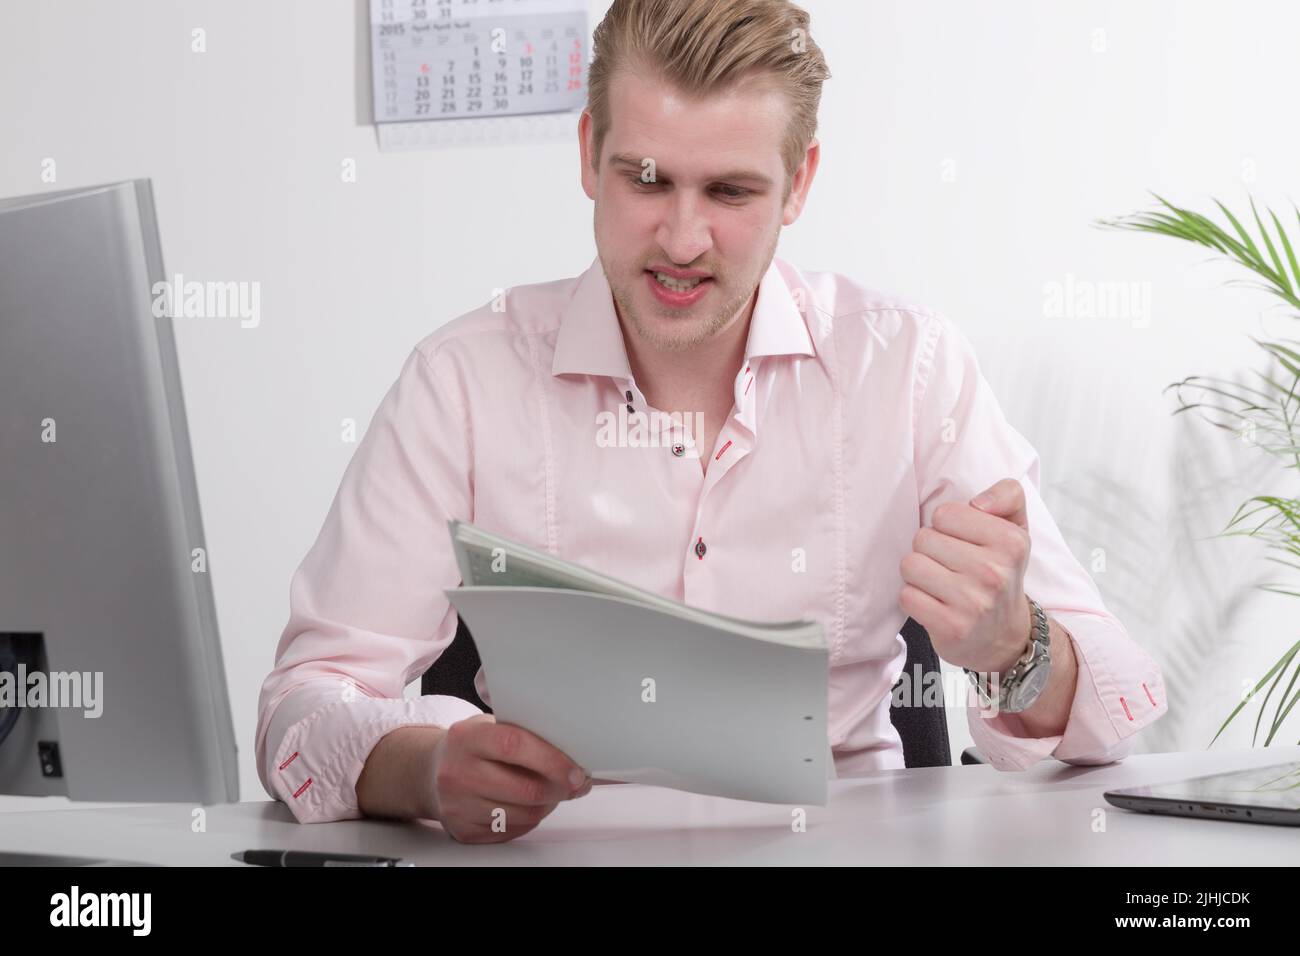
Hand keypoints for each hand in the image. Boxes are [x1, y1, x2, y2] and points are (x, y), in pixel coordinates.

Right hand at [429, 714, 591, 843]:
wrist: (430, 772)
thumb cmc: (469, 747)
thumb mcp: (489, 726)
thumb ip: (523, 733)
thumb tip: (571, 749)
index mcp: (466, 737)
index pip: (515, 746)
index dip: (551, 759)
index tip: (575, 769)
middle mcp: (457, 772)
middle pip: (524, 789)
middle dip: (559, 789)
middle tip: (574, 783)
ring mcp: (458, 805)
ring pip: (524, 815)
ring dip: (548, 805)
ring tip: (551, 791)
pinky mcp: (463, 831)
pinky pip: (512, 831)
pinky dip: (529, 819)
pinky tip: (527, 804)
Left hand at [899, 477, 1033, 673]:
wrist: (1004, 636)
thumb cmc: (1000, 573)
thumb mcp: (1015, 529)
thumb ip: (1008, 495)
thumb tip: (979, 502)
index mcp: (1011, 542)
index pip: (944, 513)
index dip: (946, 527)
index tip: (964, 543)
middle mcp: (994, 572)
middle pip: (923, 538)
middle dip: (930, 550)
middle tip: (951, 567)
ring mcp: (973, 602)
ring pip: (910, 565)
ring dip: (918, 574)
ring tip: (940, 584)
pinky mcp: (952, 627)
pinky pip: (906, 596)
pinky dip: (914, 598)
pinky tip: (934, 604)